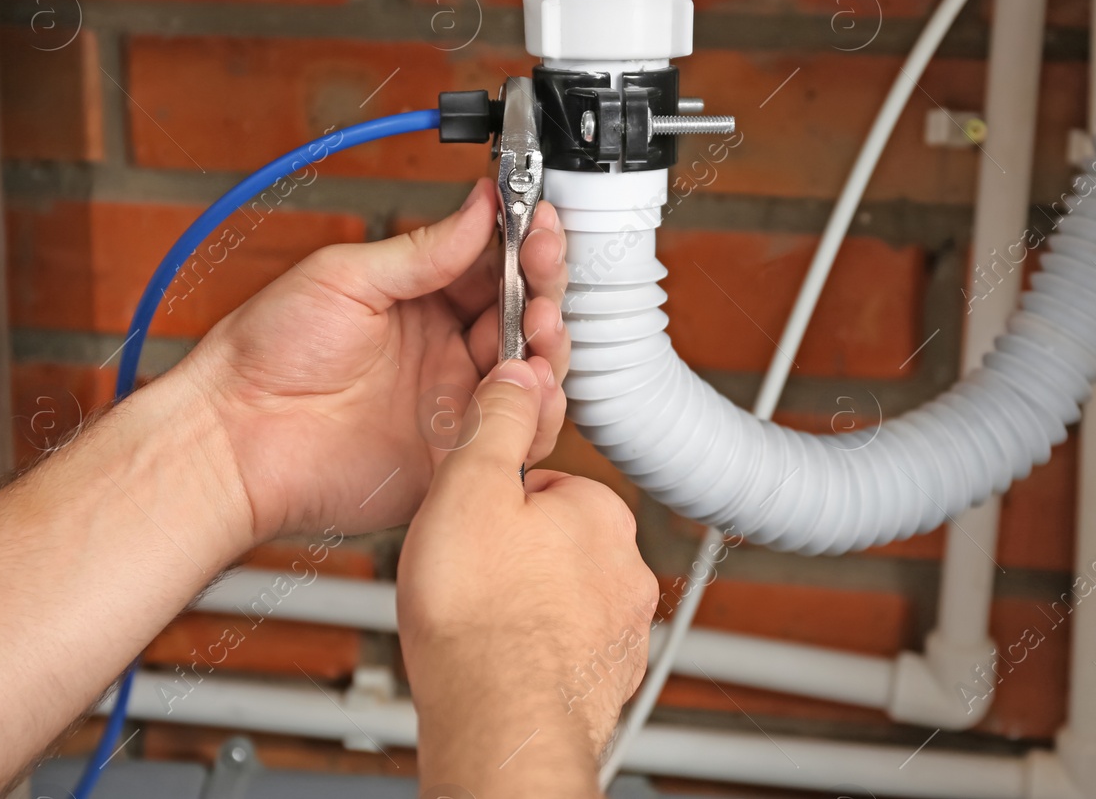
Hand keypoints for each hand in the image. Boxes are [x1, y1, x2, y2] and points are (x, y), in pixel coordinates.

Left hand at [172, 177, 570, 543]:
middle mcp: (447, 351)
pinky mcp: (455, 455)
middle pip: (524, 314)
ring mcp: (454, 403)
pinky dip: (536, 409)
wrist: (234, 437)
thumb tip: (481, 205)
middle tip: (543, 263)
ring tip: (541, 320)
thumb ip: (423, 250)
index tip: (540, 221)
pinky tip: (532, 382)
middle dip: (544, 284)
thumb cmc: (265, 354)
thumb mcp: (345, 277)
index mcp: (422, 301)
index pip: (494, 266)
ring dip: (549, 341)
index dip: (524, 244)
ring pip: (531, 372)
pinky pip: (515, 434)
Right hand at [399, 359, 656, 796]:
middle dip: (514, 556)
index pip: (546, 485)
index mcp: (600, 511)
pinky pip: (568, 651)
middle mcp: (627, 567)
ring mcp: (623, 629)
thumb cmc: (479, 615)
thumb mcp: (470, 487)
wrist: (500, 723)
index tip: (468, 524)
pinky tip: (501, 660)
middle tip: (468, 577)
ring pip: (564, 599)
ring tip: (481, 623)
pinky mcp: (608, 681)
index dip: (495, 503)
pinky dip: (538, 654)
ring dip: (526, 606)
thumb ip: (496, 423)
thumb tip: (518, 373)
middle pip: (556, 542)